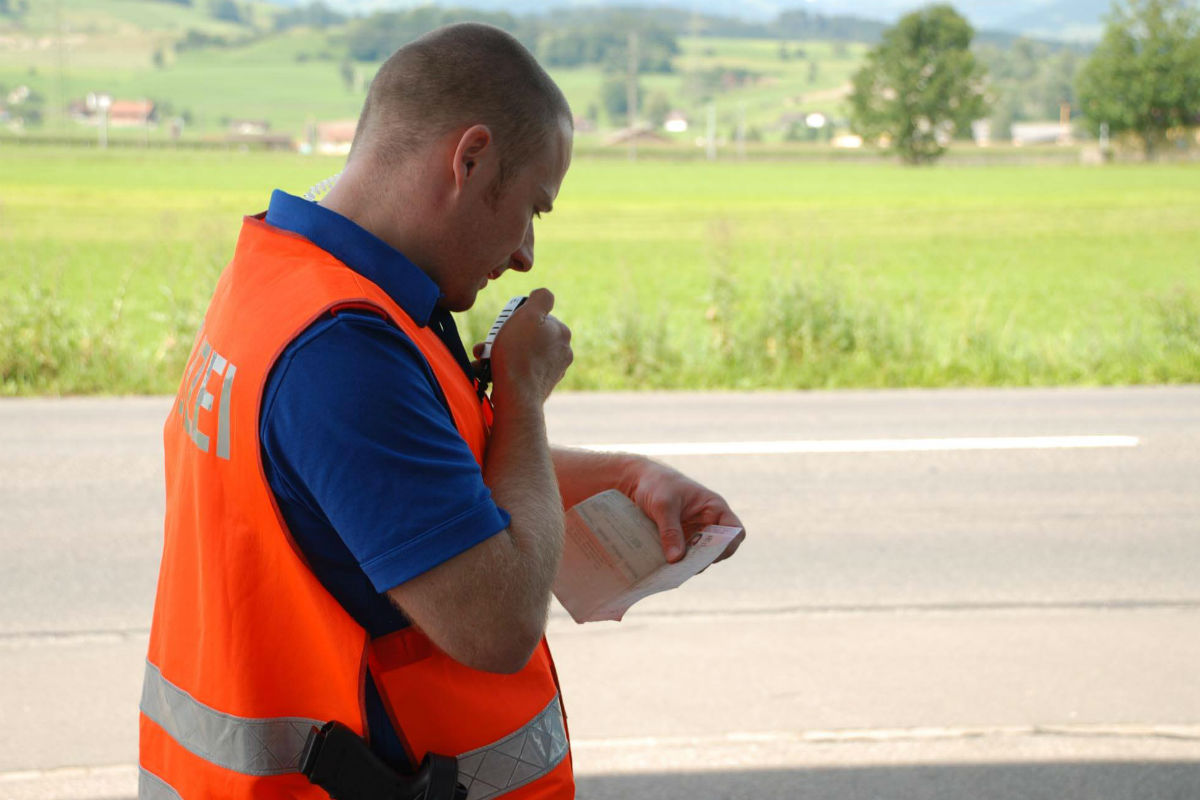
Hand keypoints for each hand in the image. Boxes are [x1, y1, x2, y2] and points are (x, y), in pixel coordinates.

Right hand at [483, 289, 572, 408]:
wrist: (516, 396)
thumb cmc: (518, 354)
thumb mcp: (528, 315)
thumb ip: (541, 298)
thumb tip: (543, 294)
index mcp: (562, 333)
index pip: (537, 317)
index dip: (518, 318)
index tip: (504, 326)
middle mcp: (562, 352)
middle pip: (529, 336)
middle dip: (507, 338)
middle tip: (489, 344)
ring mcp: (552, 371)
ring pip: (522, 354)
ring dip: (502, 354)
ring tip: (485, 359)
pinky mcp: (540, 386)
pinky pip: (520, 371)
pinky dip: (506, 369)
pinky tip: (491, 372)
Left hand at [622, 458, 744, 564]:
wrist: (640, 481)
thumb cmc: (657, 484)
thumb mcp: (663, 505)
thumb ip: (670, 531)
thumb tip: (676, 559)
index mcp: (714, 508)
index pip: (735, 530)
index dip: (729, 545)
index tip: (711, 554)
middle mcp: (709, 523)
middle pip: (719, 549)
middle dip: (705, 560)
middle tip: (687, 567)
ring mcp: (695, 534)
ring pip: (701, 557)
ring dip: (690, 565)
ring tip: (673, 570)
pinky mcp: (681, 542)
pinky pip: (685, 558)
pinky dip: (678, 564)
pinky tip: (666, 568)